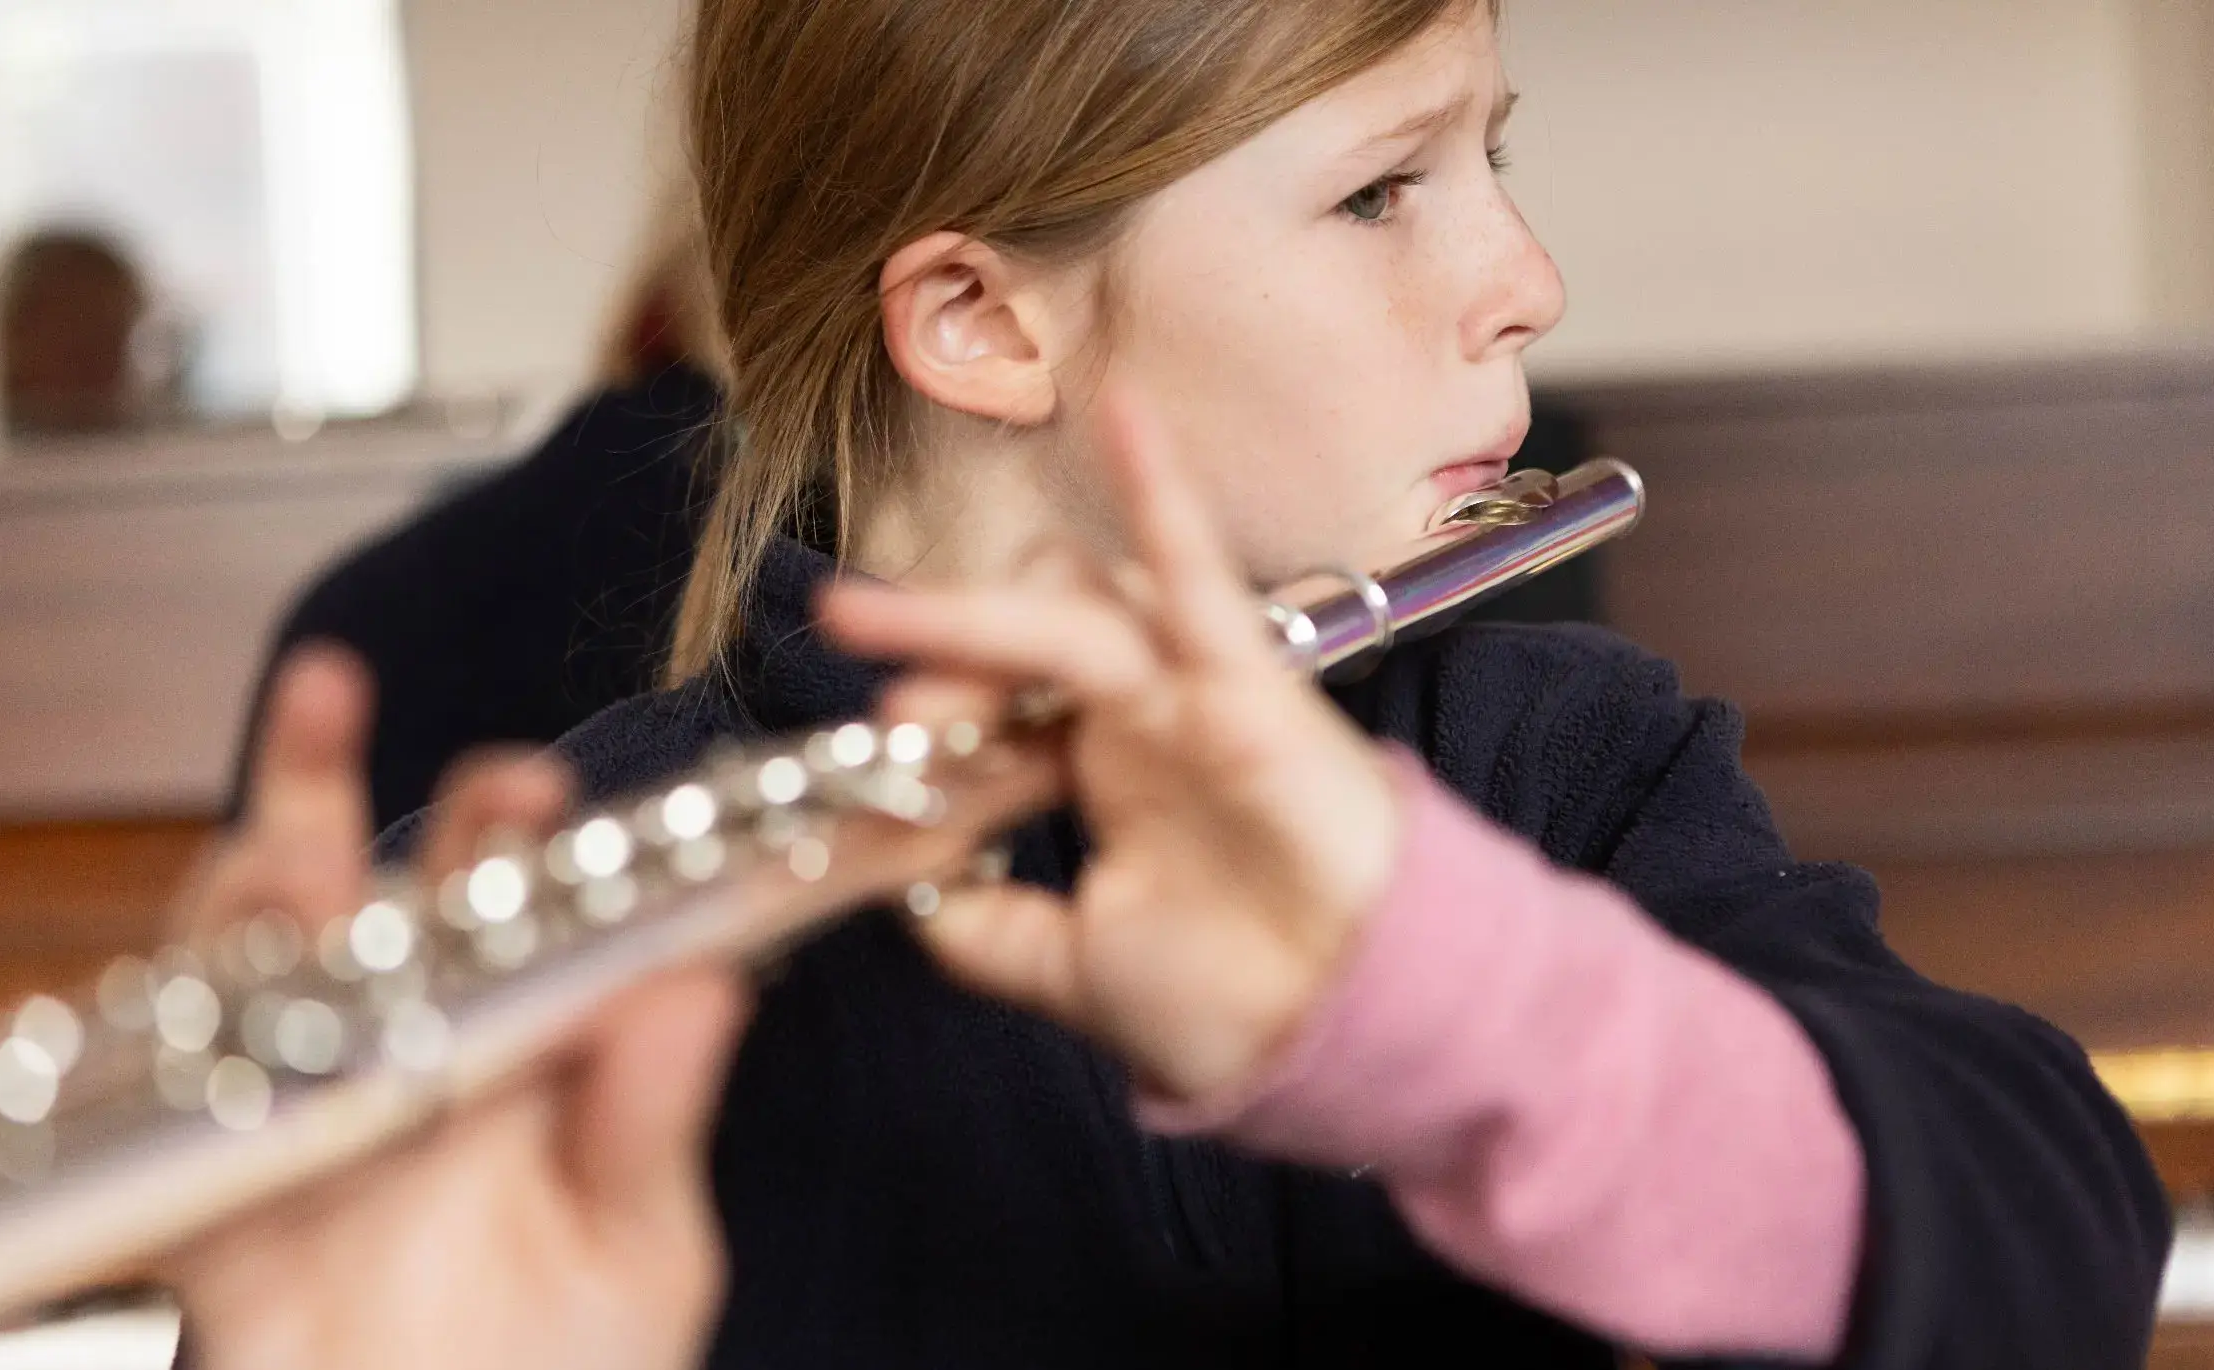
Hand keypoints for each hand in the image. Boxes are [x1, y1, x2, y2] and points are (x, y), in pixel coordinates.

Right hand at [161, 649, 749, 1369]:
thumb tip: (701, 987)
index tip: (525, 784)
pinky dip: (171, 1022)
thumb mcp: (634, 1260)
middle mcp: (410, 1062)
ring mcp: (303, 1114)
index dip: (508, 826)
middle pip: (370, 894)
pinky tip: (207, 976)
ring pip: (255, 960)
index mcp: (526, 1058)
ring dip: (257, 882)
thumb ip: (649, 1128)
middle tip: (362, 713)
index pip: (514, 904)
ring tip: (285, 858)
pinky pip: (164, 1087)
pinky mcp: (206, 1195)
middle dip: (345, 792)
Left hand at [817, 385, 1402, 1103]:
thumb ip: (978, 925)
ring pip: (1071, 607)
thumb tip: (899, 890)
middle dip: (938, 654)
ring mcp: (1190, 691)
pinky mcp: (1246, 683)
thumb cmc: (1232, 1006)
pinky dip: (1159, 492)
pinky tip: (1123, 413)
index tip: (868, 755)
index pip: (998, 700)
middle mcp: (1140, 716)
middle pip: (1020, 635)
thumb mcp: (1063, 969)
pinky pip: (1196, 573)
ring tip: (890, 624)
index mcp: (1103, 770)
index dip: (930, 714)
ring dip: (978, 612)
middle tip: (884, 710)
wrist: (1345, 1033)